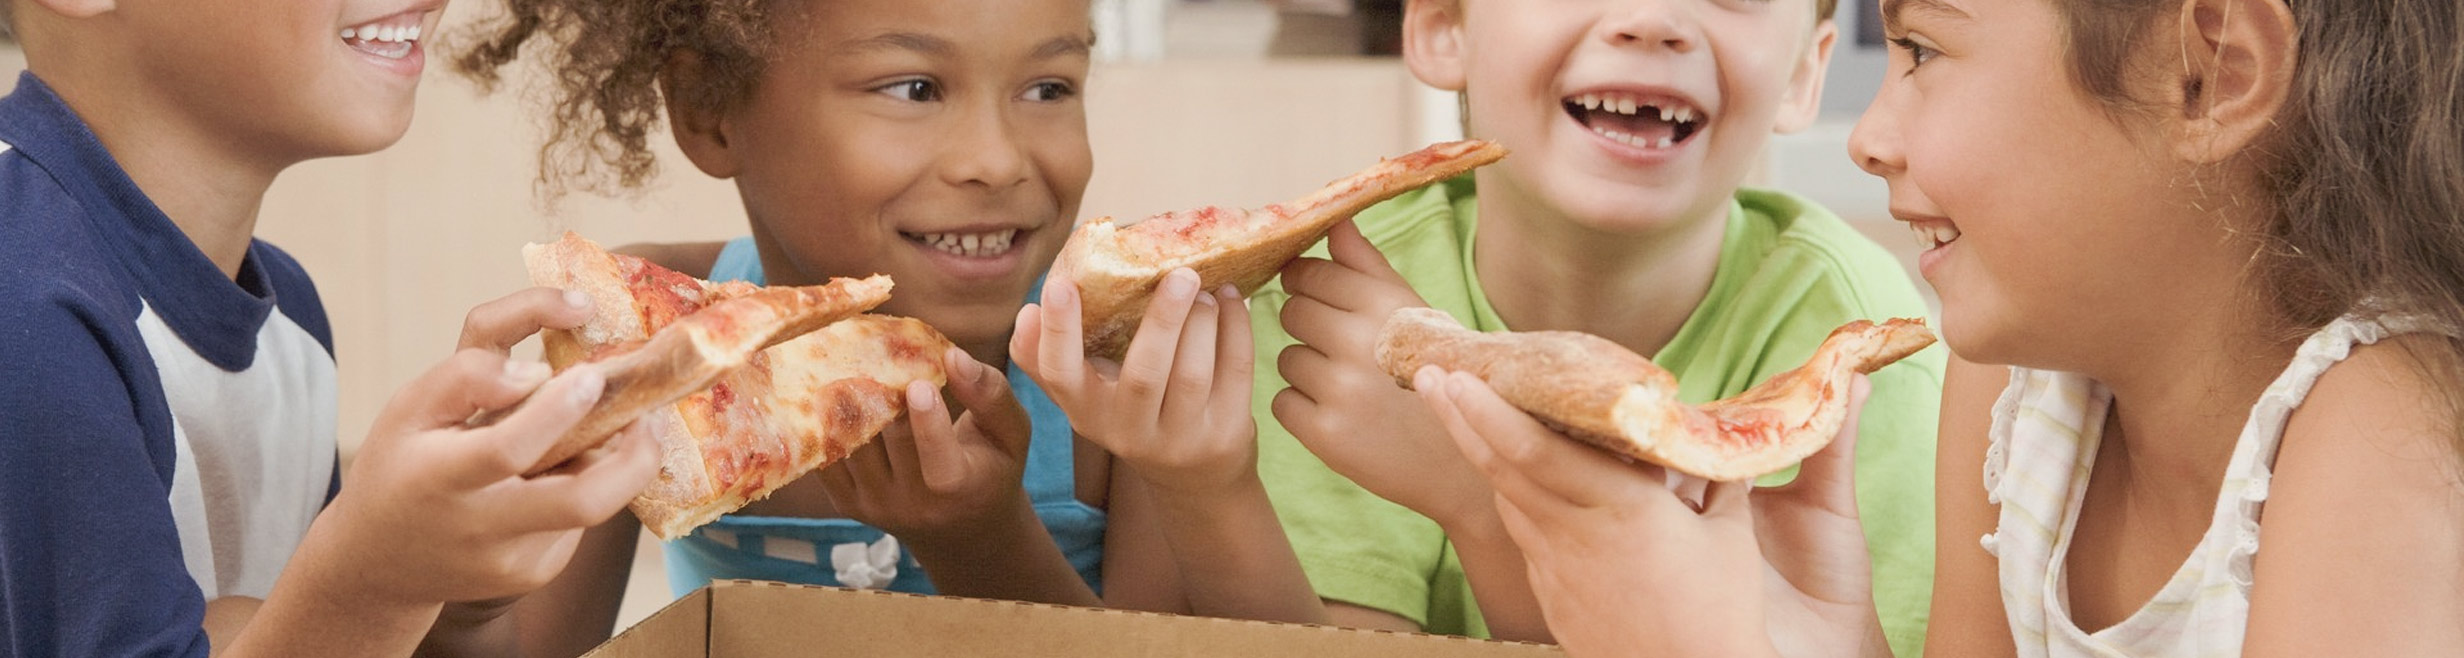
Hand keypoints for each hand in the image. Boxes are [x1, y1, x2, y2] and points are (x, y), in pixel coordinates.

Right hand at [319, 296, 658, 605]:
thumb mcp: (409, 408)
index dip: (557, 412)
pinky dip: (583, 484)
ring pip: (592, 506)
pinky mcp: (537, 573)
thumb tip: (536, 371)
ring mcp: (514, 560)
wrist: (382, 561)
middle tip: (648, 414)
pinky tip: (557, 471)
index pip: (508, 449)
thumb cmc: (401, 465)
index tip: (592, 375)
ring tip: (600, 429)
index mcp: (441, 478)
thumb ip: (466, 376)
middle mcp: (481, 528)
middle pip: (581, 502)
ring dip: (613, 463)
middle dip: (634, 458)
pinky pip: (580, 519)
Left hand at [818, 348, 1036, 545]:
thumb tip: (953, 356)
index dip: (928, 423)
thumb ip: (992, 394)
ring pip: (854, 441)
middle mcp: (916, 506)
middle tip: (879, 346)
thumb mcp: (1011, 433)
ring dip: (852, 397)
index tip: (921, 383)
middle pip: (891, 438)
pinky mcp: (847, 504)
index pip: (941, 462)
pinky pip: (829, 455)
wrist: (960, 527)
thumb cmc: (991, 465)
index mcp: (962, 489)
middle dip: (885, 389)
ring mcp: (877, 506)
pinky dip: (830, 421)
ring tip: (853, 358)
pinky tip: (836, 388)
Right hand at [1012, 268, 1258, 497]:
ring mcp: (1181, 438)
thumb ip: (1050, 357)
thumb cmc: (1131, 412)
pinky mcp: (1226, 433)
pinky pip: (1234, 372)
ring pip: (1193, 374)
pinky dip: (1236, 328)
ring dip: (1202, 322)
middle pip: (1143, 375)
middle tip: (1180, 272)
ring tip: (1205, 287)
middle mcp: (1130, 432)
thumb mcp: (1086, 395)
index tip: (1059, 284)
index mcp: (1087, 412)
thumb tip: (1026, 311)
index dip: (1058, 332)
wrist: (1194, 476)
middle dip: (1163, 320)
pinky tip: (1230, 300)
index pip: (1061, 376)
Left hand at [1271, 221, 1491, 528]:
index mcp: (1385, 304)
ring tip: (1347, 386)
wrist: (1462, 464)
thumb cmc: (1436, 377)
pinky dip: (1302, 408)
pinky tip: (1339, 414)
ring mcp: (1340, 389)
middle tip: (1339, 348)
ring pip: (1286, 358)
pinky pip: (1282, 402)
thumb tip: (1333, 221)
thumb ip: (1368, 266)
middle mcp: (1360, 341)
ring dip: (1307, 370)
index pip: (1310, 274)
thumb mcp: (1415, 314)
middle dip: (1308, 326)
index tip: (1319, 298)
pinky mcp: (1325, 433)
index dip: (1308, 284)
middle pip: (1292, 312)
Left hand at [1422, 368, 1881, 657]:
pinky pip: (1523, 532)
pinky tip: (1508, 476)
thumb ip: (1718, 481)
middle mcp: (1574, 531)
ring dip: (1479, 453)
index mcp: (1620, 506)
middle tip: (1429, 376)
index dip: (1489, 411)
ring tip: (1458, 412)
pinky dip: (1511, 496)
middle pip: (1500, 467)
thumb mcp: (1729, 536)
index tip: (1457, 377)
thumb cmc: (1718, 612)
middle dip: (1458, 418)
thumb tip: (1717, 444)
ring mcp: (1554, 565)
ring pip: (1506, 498)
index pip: (1535, 450)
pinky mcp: (1550, 592)